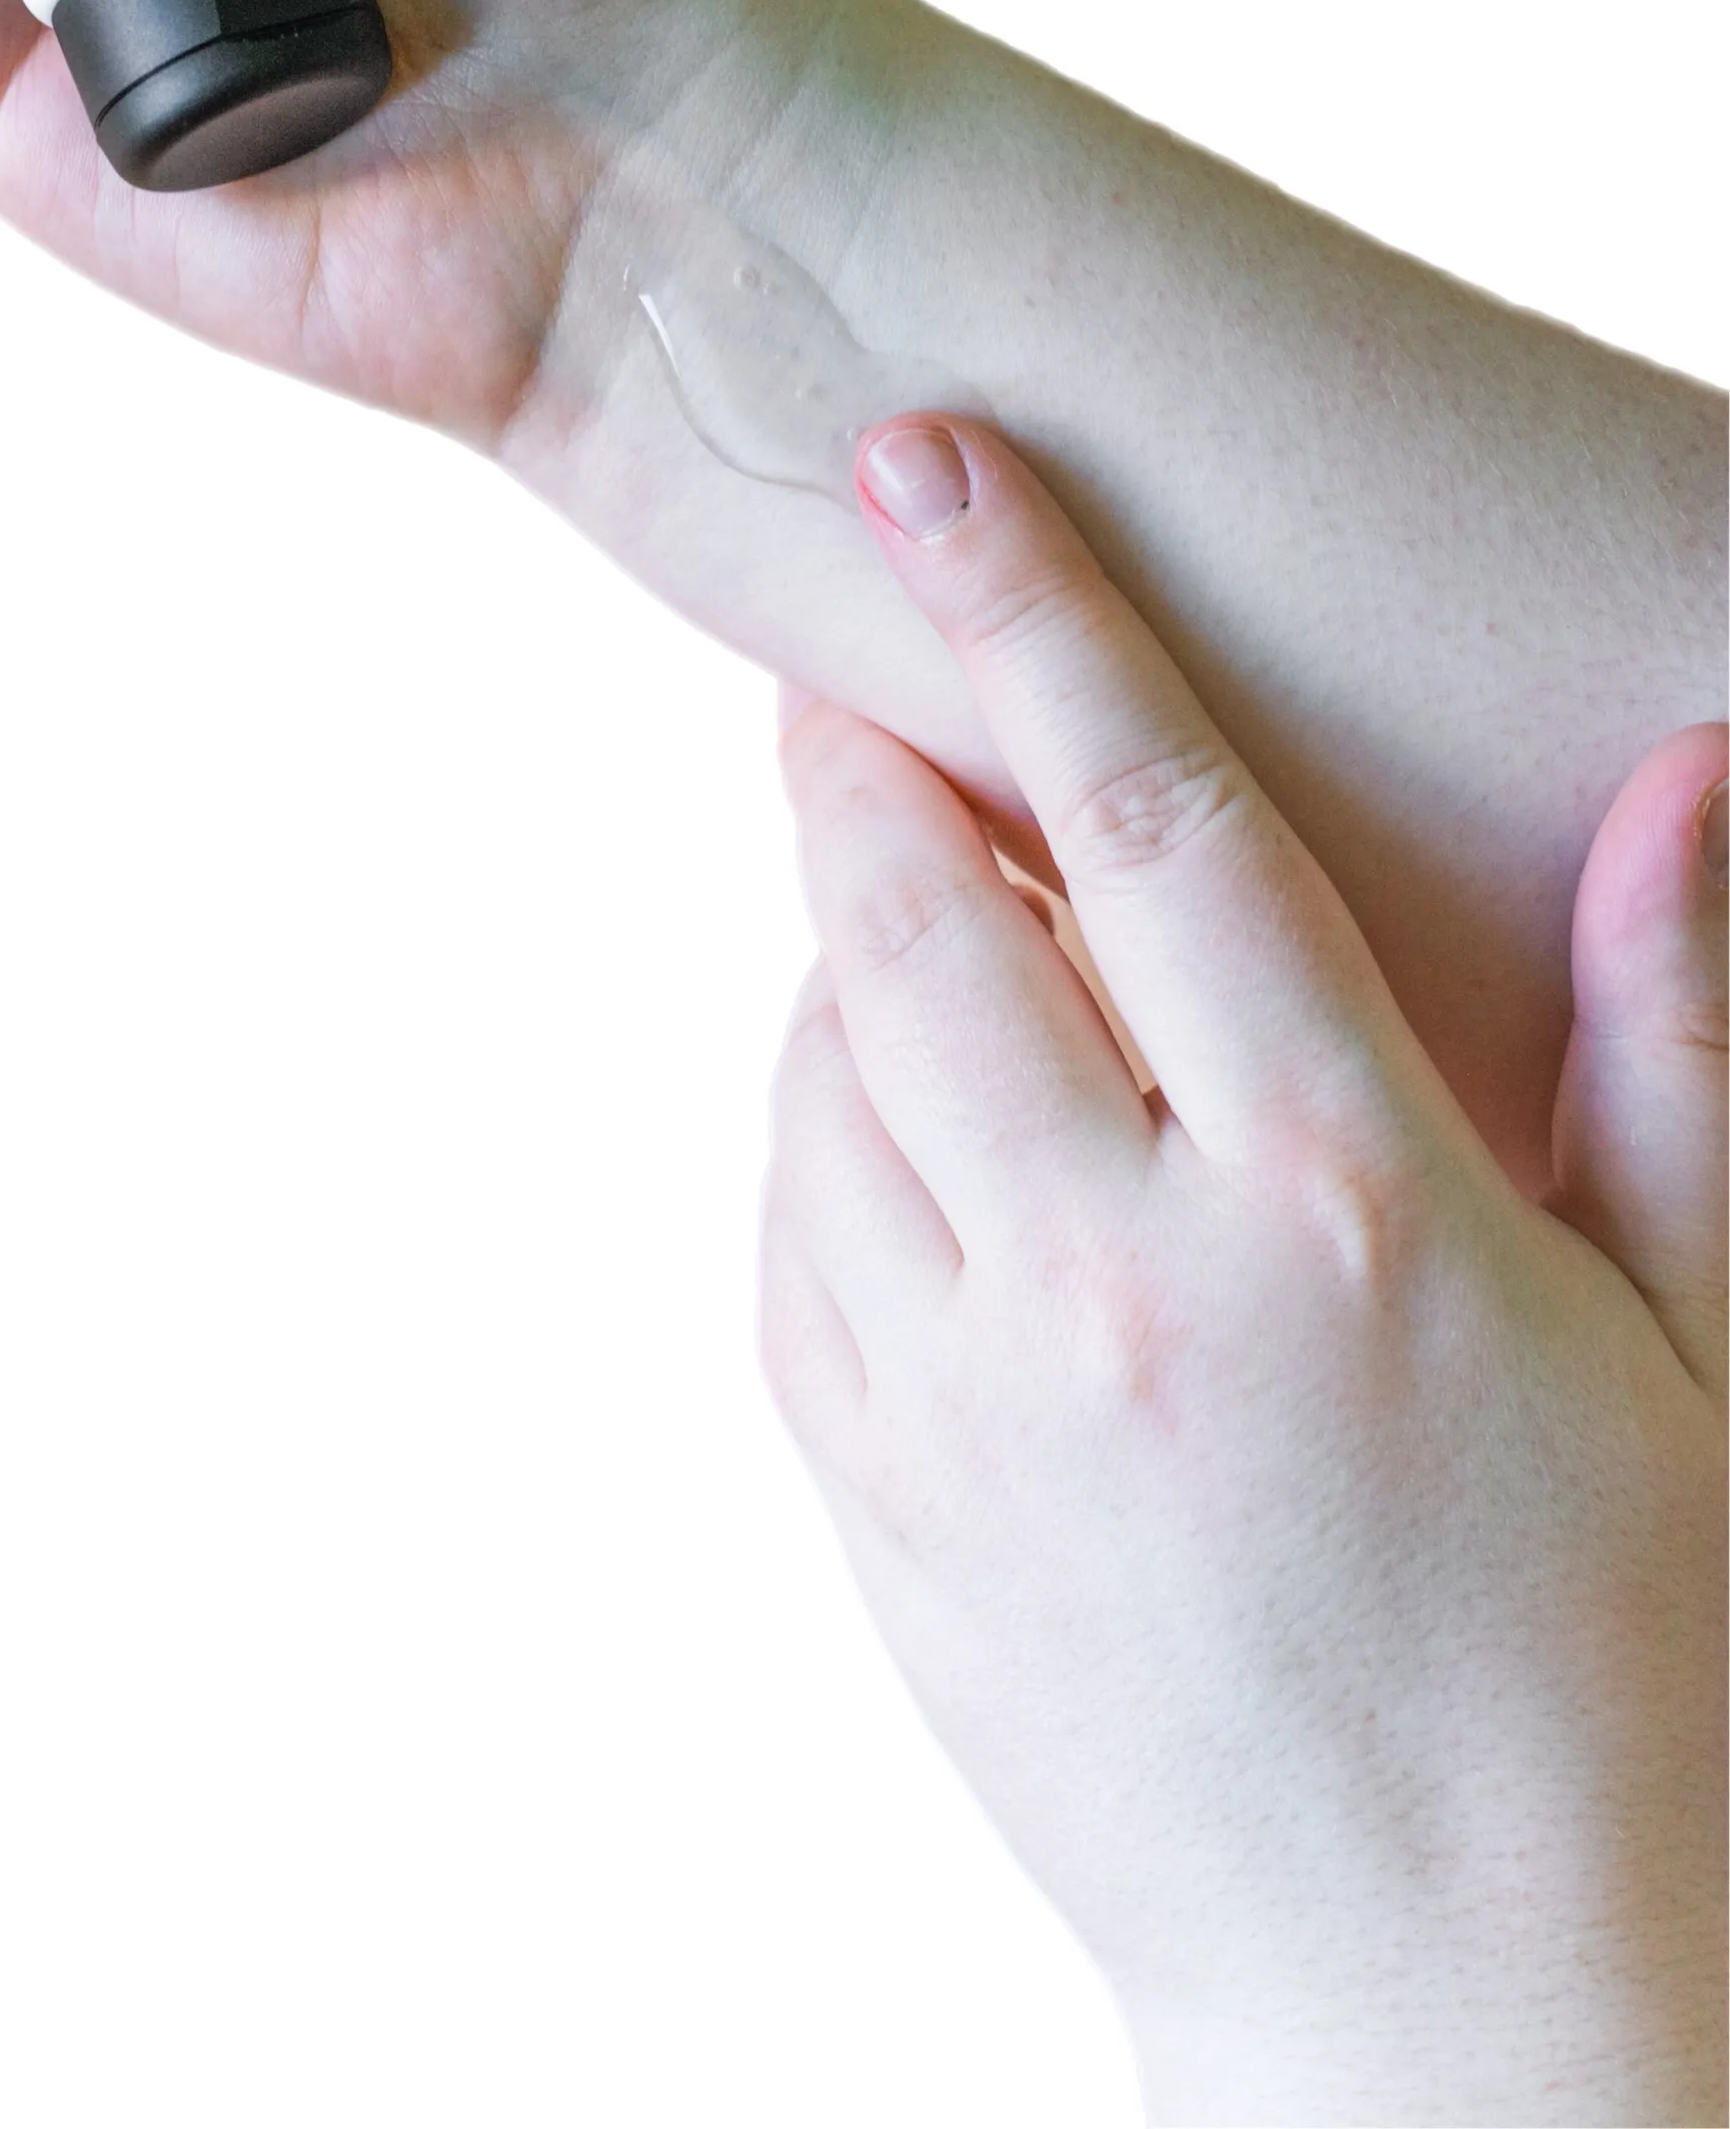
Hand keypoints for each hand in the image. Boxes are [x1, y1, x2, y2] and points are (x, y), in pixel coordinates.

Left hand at [767, 417, 1725, 2124]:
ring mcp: (972, 1412)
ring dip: (846, 949)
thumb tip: (1686, 766)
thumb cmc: (1637, 1664)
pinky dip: (819, 1131)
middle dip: (860, 747)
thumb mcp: (1704, 1336)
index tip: (927, 456)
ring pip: (818, 1068)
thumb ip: (1676, 1036)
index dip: (1035, 611)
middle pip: (913, 913)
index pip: (1152, 821)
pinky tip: (914, 1128)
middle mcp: (1120, 1287)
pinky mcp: (881, 1517)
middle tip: (844, 661)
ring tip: (931, 918)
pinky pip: (789, 1242)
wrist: (1469, 2024)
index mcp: (1346, 1208)